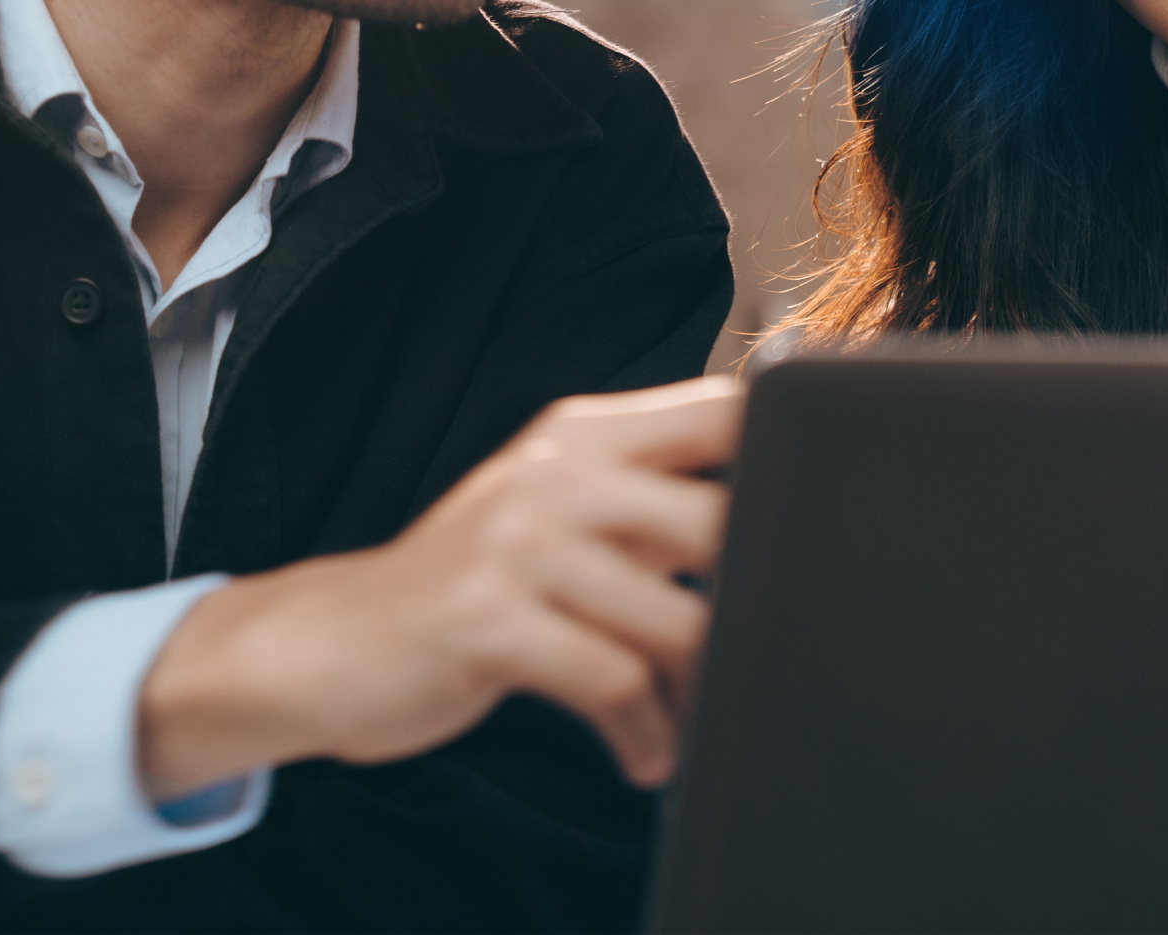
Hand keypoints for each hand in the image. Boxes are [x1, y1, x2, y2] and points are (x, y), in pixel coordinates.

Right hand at [136, 374, 742, 798]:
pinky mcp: (489, 618)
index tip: (833, 521)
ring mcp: (518, 540)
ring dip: (704, 695)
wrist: (334, 643)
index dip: (797, 455)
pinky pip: (615, 682)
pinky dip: (646, 734)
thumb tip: (794, 520)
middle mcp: (556, 471)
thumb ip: (660, 505)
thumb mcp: (566, 520)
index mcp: (586, 432)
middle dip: (757, 607)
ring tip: (698, 724)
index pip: (726, 410)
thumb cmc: (479, 588)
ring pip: (678, 620)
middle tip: (766, 657)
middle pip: (722, 523)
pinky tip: (646, 756)